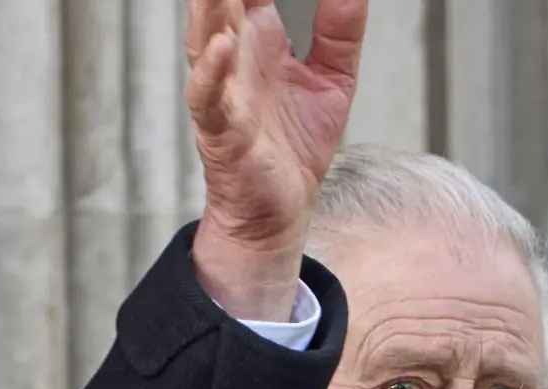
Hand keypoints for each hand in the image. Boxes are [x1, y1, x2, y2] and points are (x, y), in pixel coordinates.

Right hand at [184, 0, 367, 320]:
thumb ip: (340, 29)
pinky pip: (210, 99)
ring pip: (207, 37)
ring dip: (208, 5)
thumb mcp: (333, 77)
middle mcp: (234, 56)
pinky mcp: (222, 132)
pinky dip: (212, 73)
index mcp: (257, 36)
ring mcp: (223, 92)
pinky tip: (221, 45)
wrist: (282, 209)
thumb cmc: (296, 143)